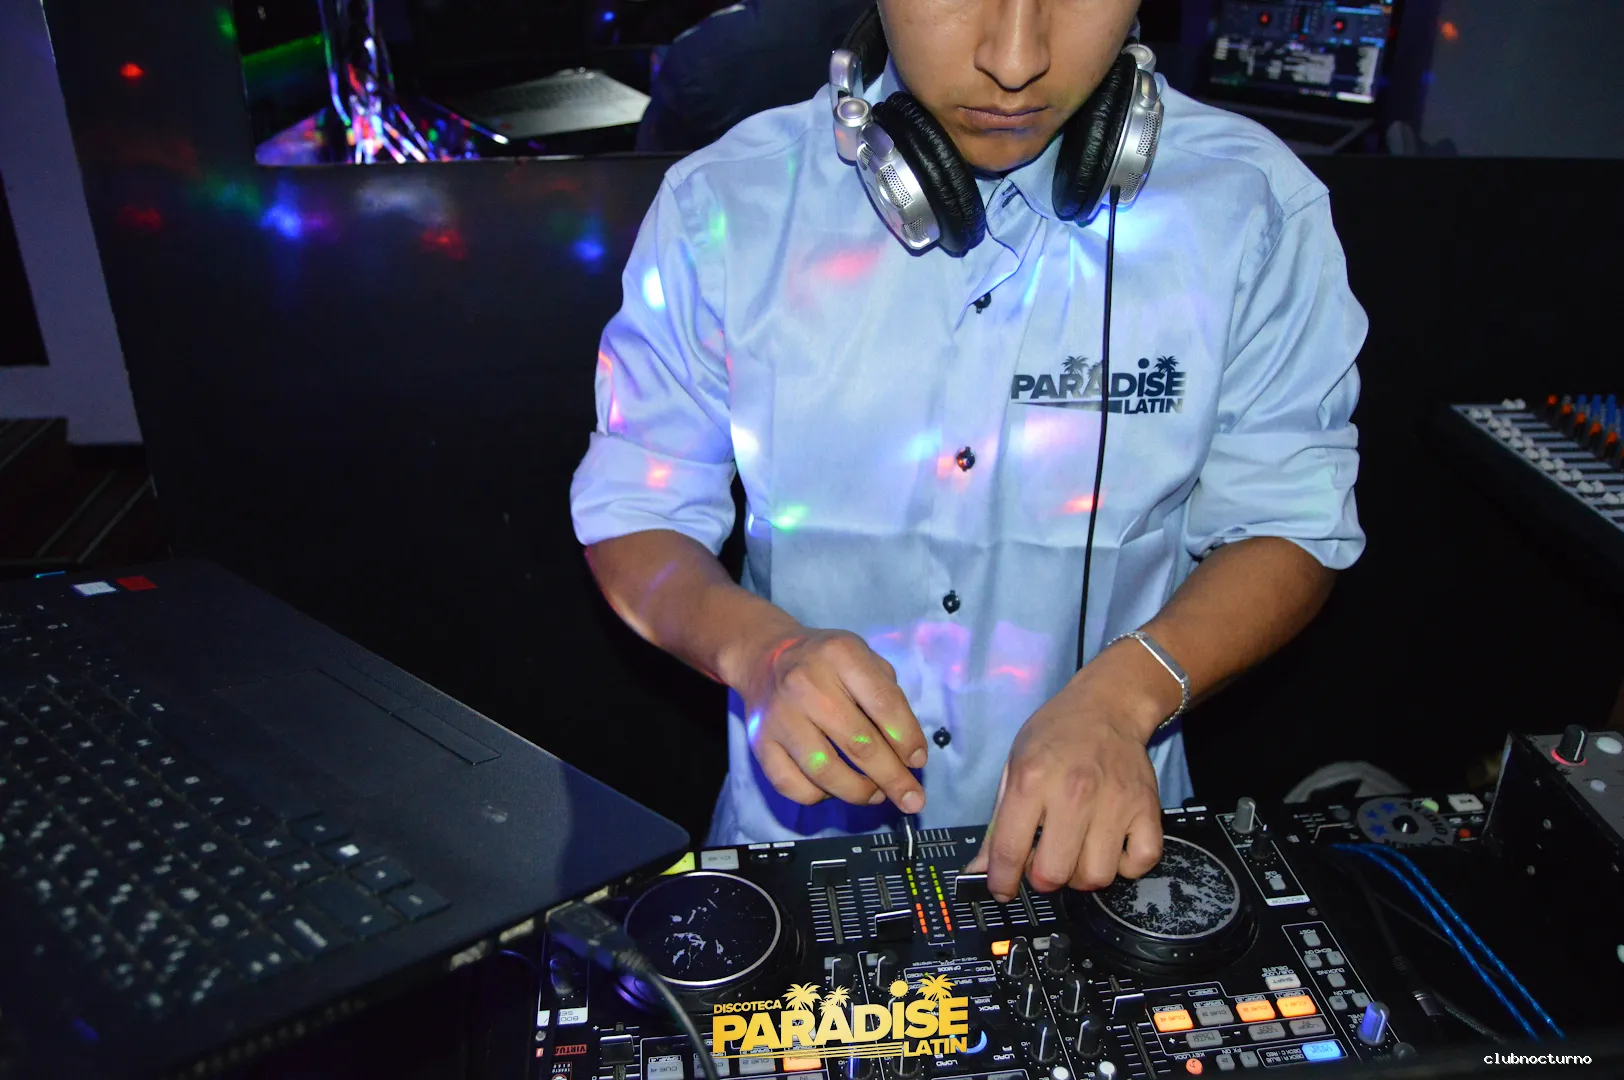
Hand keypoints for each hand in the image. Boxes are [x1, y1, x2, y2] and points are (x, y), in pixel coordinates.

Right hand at [739, 629, 928, 812]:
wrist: (765, 657)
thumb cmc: (826, 662)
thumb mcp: (863, 657)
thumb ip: (889, 699)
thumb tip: (909, 757)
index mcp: (840, 654)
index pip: (884, 704)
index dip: (907, 739)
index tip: (918, 762)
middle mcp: (806, 684)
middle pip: (859, 744)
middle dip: (893, 779)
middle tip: (912, 800)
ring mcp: (779, 716)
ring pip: (826, 772)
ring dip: (860, 793)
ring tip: (877, 795)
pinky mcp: (759, 742)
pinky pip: (792, 786)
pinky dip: (819, 796)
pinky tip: (834, 789)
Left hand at [965, 648, 1173, 899]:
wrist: (1107, 707)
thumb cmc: (1055, 735)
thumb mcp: (1014, 768)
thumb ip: (998, 822)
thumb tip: (981, 870)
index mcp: (1032, 780)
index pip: (1010, 851)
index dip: (1000, 881)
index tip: (1001, 889)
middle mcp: (1074, 793)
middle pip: (1054, 874)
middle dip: (1042, 878)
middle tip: (1042, 861)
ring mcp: (1115, 803)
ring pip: (1097, 877)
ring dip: (1081, 875)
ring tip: (1076, 852)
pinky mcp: (1147, 809)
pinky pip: (1139, 863)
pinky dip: (1125, 866)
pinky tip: (1110, 846)